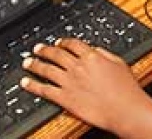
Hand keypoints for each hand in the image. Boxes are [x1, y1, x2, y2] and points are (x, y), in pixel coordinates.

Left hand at [21, 39, 151, 136]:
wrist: (123, 108)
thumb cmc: (125, 88)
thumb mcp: (119, 63)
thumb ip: (104, 54)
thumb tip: (95, 50)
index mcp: (92, 57)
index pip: (73, 44)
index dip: (63, 42)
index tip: (58, 42)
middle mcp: (78, 67)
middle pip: (56, 55)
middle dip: (45, 50)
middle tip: (37, 49)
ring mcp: (69, 82)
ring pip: (47, 70)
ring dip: (35, 65)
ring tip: (27, 62)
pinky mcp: (64, 98)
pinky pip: (44, 90)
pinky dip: (32, 85)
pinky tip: (25, 83)